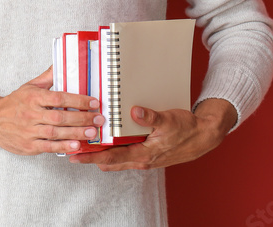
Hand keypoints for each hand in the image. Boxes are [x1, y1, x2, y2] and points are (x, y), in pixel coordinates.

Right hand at [0, 66, 104, 155]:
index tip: (93, 102)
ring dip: (76, 133)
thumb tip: (62, 64)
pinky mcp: (29, 146)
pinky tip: (76, 145)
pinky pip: (49, 146)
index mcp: (34, 98)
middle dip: (82, 118)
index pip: (59, 98)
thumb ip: (48, 77)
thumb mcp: (29, 87)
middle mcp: (31, 114)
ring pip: (56, 133)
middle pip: (60, 117)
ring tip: (92, 132)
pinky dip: (63, 146)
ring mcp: (30, 131)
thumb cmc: (14, 103)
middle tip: (99, 119)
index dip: (78, 100)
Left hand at [68, 98, 236, 170]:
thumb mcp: (169, 120)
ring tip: (82, 146)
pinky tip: (105, 141)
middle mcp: (141, 160)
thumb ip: (150, 117)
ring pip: (115, 159)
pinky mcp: (146, 153)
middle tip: (70, 150)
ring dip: (99, 154)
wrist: (202, 137)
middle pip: (108, 161)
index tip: (74, 155)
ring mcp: (143, 158)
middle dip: (89, 157)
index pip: (111, 157)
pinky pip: (124, 155)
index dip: (91, 156)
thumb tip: (134, 111)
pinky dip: (111, 150)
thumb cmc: (186, 129)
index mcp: (143, 155)